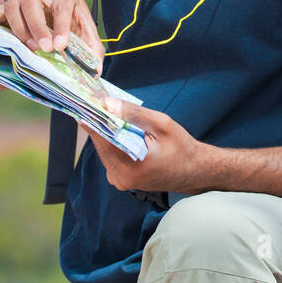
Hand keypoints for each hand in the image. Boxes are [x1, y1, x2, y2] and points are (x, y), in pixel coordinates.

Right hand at [0, 0, 104, 73]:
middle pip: (32, 2)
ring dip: (19, 28)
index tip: (61, 45)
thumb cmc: (71, 26)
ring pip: (12, 5)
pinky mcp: (2, 9)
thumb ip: (92, 50)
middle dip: (38, 26)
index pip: (62, 4)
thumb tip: (96, 71)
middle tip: (44, 48)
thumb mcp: (85, 34)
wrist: (50, 17)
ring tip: (29, 48)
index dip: (62, 25)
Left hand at [90, 99, 216, 194]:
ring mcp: (119, 181)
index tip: (87, 100)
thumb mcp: (162, 124)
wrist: (194, 171)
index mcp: (131, 166)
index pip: (102, 138)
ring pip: (104, 150)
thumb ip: (134, 114)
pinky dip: (113, 142)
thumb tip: (108, 103)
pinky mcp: (120, 180)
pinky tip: (120, 130)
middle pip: (100, 144)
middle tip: (100, 102)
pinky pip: (110, 156)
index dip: (93, 117)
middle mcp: (121, 178)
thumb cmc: (181, 147)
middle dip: (100, 122)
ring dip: (106, 132)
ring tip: (110, 113)